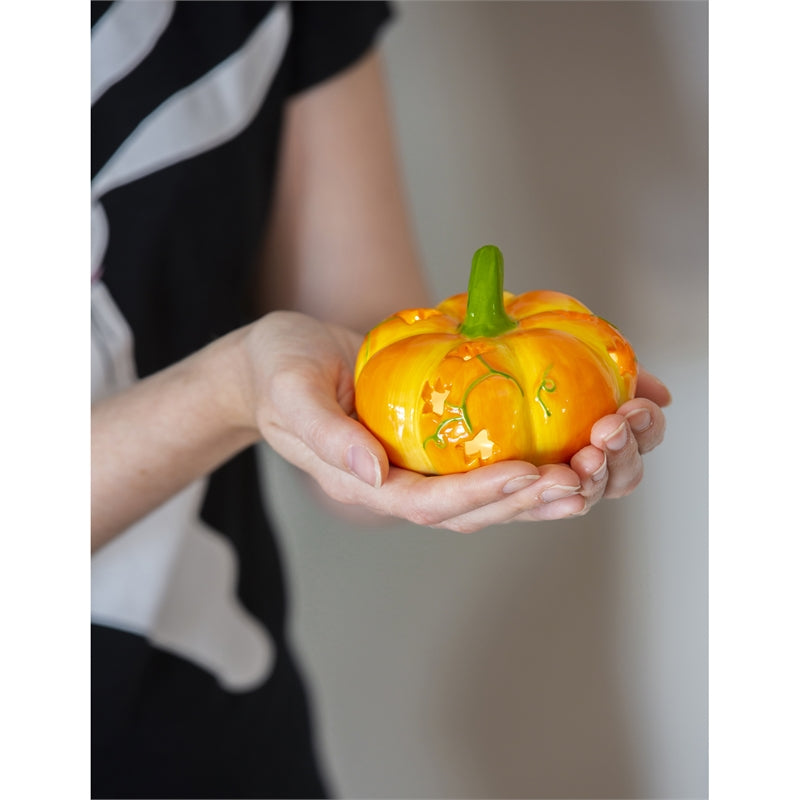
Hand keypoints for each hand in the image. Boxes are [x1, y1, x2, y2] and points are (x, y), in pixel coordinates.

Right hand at [242, 313, 669, 532]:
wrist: (278, 362)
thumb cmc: (278, 369)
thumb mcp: (290, 390)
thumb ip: (324, 433)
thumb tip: (373, 472)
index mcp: (360, 481)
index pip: (426, 502)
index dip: (479, 494)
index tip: (529, 474)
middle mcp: (392, 485)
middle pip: (465, 511)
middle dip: (522, 503)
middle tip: (579, 484)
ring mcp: (412, 470)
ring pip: (480, 497)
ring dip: (533, 496)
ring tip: (586, 481)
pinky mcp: (428, 449)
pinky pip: (479, 466)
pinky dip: (521, 467)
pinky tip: (562, 454)